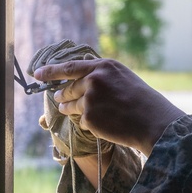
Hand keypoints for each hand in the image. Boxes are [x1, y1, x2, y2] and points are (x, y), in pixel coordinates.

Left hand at [33, 58, 184, 155]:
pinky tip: (101, 125)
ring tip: (70, 111)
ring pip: (71, 106)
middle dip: (62, 94)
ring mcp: (90, 99)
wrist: (153, 122)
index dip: (51, 71)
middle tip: (58, 98)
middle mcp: (93, 80)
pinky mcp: (90, 118)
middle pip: (69, 88)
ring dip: (69, 109)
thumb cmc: (143, 101)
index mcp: (102, 67)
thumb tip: (84, 72)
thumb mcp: (123, 77)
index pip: (70, 67)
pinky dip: (88, 124)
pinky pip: (81, 121)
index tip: (38, 73)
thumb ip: (102, 74)